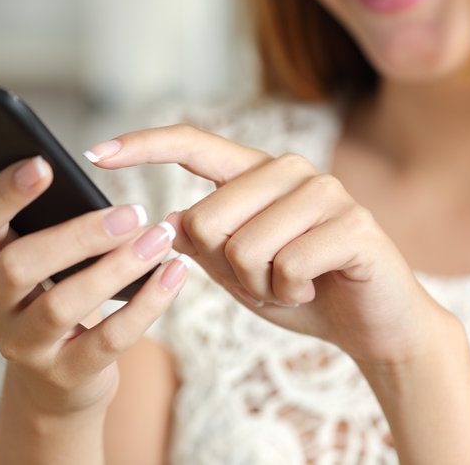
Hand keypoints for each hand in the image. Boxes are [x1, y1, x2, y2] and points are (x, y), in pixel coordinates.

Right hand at [0, 157, 187, 416]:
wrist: (57, 375)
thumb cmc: (46, 289)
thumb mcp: (23, 247)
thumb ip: (9, 205)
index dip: (6, 192)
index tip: (44, 163)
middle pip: (19, 266)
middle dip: (77, 236)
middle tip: (131, 211)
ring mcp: (23, 343)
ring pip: (63, 305)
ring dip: (117, 268)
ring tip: (160, 238)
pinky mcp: (65, 374)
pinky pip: (108, 341)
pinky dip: (146, 306)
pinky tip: (174, 274)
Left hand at [85, 125, 451, 365]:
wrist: (374, 324)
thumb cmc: (301, 291)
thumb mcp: (238, 270)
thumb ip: (205, 243)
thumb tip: (167, 220)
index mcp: (255, 175)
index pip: (191, 144)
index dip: (142, 146)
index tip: (94, 152)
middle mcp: (289, 171)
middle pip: (207, 218)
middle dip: (226, 268)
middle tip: (263, 279)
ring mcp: (325, 192)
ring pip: (244, 247)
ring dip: (260, 286)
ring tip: (290, 285)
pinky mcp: (354, 224)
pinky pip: (287, 267)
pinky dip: (290, 294)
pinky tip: (313, 290)